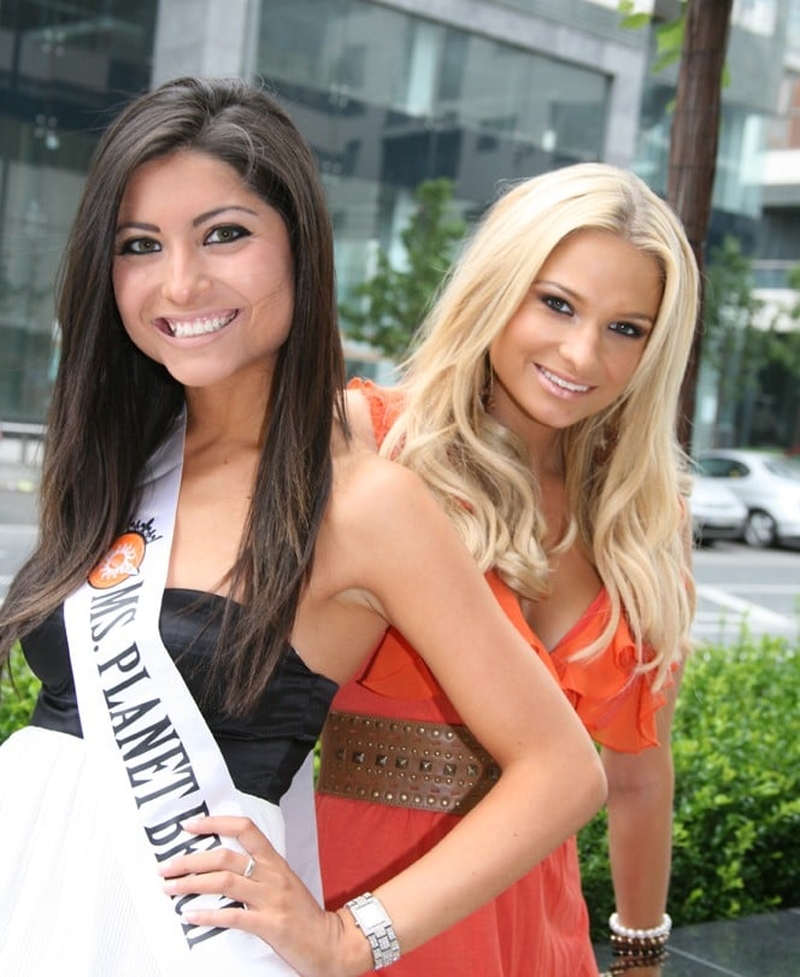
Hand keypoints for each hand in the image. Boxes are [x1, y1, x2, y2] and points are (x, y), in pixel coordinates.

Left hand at [159, 815, 352, 976]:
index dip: (215, 823)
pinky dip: (207, 915)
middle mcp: (272, 875)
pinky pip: (233, 916)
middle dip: (190, 860)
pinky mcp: (270, 925)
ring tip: (169, 889)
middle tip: (165, 866)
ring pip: (224, 881)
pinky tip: (189, 916)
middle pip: (225, 856)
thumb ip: (259, 873)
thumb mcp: (284, 885)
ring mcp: (272, 899)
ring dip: (191, 884)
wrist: (332, 943)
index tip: (189, 826)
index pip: (245, 829)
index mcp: (276, 862)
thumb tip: (221, 868)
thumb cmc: (304, 916)